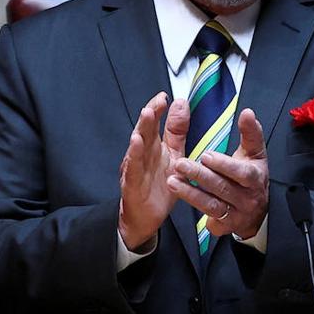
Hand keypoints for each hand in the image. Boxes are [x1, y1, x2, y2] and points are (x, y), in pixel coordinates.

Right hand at [118, 93, 188, 250]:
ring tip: (147, 113)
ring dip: (141, 129)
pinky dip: (134, 154)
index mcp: (154, 147)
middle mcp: (142, 155)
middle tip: (157, 102)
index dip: (158, 109)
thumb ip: (177, 131)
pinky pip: (133, 167)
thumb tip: (181, 103)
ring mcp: (135, 168)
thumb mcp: (174, 156)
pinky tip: (136, 142)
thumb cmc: (160, 185)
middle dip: (150, 115)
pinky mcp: (132, 183)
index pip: (155, 124)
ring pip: (137, 146)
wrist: (147, 217)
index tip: (165, 96)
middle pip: (145, 131)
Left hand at [168, 108, 268, 239]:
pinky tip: (179, 196)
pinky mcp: (225, 225)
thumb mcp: (255, 154)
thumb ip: (251, 133)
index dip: (224, 165)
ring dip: (190, 192)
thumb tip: (247, 112)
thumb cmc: (252, 176)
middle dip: (200, 176)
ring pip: (212, 204)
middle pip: (222, 187)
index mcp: (256, 178)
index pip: (242, 173)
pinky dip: (193, 206)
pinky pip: (207, 217)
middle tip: (180, 164)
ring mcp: (237, 213)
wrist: (258, 212)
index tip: (206, 155)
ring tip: (172, 180)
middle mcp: (248, 198)